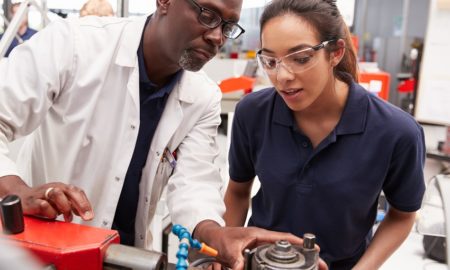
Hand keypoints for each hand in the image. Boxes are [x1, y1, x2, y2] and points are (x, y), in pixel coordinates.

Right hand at [0, 175, 93, 221]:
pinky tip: (51, 216)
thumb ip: (72, 205)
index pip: (78, 192)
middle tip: (85, 217)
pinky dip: (50, 212)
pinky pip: (44, 205)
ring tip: (67, 218)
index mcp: (63, 187)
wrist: (21, 197)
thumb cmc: (42, 200)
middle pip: (70, 191)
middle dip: (81, 204)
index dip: (86, 204)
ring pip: (57, 194)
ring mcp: (43, 193)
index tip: (90, 215)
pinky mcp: (33, 200)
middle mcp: (54, 187)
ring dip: (65, 207)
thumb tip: (84, 213)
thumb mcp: (60, 201)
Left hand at [194, 221, 327, 269]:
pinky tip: (292, 269)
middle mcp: (263, 240)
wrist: (211, 237)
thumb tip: (242, 269)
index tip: (315, 249)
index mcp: (260, 234)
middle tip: (320, 265)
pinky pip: (274, 258)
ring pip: (284, 253)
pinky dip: (285, 263)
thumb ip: (236, 260)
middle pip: (289, 246)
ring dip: (297, 259)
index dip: (301, 243)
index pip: (284, 237)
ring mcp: (262, 247)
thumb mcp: (228, 249)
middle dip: (305, 254)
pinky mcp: (258, 254)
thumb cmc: (220, 238)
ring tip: (312, 268)